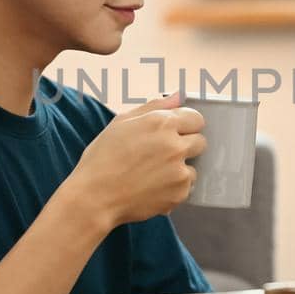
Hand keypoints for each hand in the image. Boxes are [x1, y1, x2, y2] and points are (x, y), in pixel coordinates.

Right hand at [69, 93, 206, 225]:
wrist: (94, 198)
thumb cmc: (102, 158)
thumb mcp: (121, 123)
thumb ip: (154, 106)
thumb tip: (178, 96)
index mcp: (161, 123)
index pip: (196, 118)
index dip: (185, 126)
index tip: (174, 133)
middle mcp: (175, 145)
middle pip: (200, 141)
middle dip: (185, 146)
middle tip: (161, 155)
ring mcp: (179, 171)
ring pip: (193, 166)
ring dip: (179, 169)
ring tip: (153, 174)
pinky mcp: (179, 193)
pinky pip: (186, 187)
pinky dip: (174, 188)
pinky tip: (152, 188)